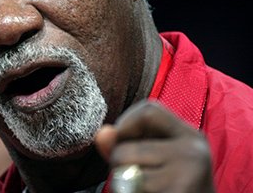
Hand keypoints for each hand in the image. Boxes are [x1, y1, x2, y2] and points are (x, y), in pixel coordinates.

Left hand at [95, 100, 214, 192]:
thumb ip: (126, 143)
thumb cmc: (173, 186)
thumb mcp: (155, 157)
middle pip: (127, 146)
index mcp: (190, 135)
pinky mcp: (178, 192)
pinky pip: (133, 189)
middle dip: (118, 162)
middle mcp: (193, 151)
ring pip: (126, 170)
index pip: (149, 110)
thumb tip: (102, 134)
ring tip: (142, 187)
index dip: (126, 123)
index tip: (124, 142)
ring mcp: (187, 174)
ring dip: (123, 181)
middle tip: (131, 176)